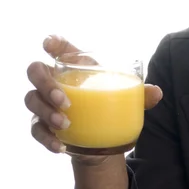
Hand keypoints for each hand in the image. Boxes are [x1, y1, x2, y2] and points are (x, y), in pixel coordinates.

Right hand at [24, 35, 163, 156]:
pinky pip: (35, 129)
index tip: (49, 43)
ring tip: (64, 123)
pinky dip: (46, 137)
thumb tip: (157, 92)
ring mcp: (45, 103)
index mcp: (76, 67)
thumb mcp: (126, 99)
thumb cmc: (110, 105)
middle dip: (45, 83)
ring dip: (46, 111)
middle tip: (64, 100)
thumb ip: (141, 94)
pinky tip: (60, 145)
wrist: (101, 137)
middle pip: (35, 71)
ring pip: (31, 99)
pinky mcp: (42, 126)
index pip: (58, 48)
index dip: (52, 42)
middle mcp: (55, 81)